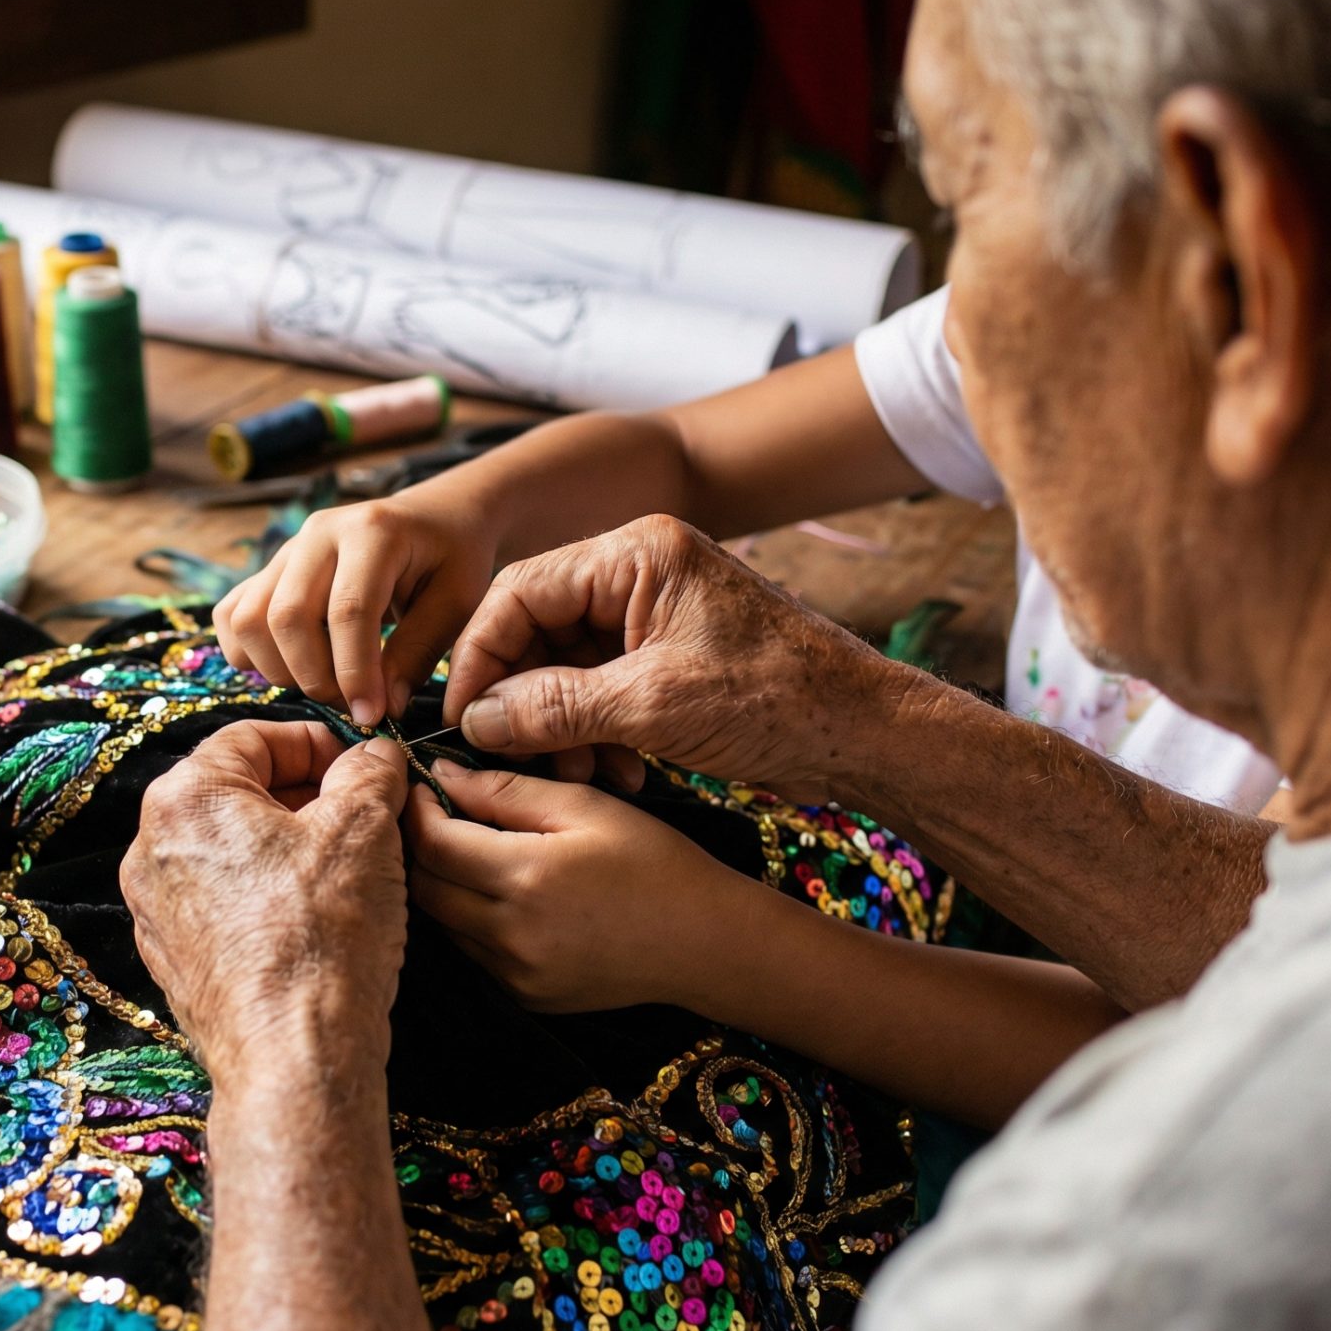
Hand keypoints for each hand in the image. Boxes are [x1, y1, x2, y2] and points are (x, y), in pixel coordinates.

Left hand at [121, 723, 411, 1076]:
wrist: (293, 1059)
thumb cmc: (322, 939)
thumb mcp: (365, 828)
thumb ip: (370, 771)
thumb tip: (374, 755)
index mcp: (184, 800)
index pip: (255, 737)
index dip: (319, 743)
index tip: (363, 766)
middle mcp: (152, 850)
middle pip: (240, 794)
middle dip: (309, 798)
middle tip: (369, 818)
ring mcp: (158, 911)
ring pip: (235, 851)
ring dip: (293, 849)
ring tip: (352, 872)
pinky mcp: (176, 961)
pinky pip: (226, 905)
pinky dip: (270, 898)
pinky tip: (320, 921)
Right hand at [214, 492, 502, 728]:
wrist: (434, 518)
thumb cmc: (452, 559)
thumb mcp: (455, 603)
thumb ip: (417, 654)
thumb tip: (378, 710)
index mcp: (373, 531)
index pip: (348, 610)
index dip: (355, 672)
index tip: (371, 716)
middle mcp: (319, 532)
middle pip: (287, 616)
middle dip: (315, 677)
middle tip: (351, 704)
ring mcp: (288, 548)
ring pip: (251, 618)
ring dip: (280, 669)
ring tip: (325, 684)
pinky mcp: (270, 568)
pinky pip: (233, 614)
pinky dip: (249, 652)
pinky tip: (291, 666)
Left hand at [402, 760, 756, 1013]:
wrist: (704, 943)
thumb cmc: (654, 863)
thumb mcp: (586, 806)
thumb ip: (507, 789)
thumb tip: (441, 773)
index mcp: (526, 876)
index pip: (433, 843)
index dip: (416, 810)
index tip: (422, 786)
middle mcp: (511, 934)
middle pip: (425, 888)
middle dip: (419, 847)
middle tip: (434, 814)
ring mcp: (515, 973)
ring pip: (442, 922)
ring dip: (442, 884)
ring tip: (468, 849)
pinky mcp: (524, 995)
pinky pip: (472, 951)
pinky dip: (470, 919)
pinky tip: (500, 893)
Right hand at [443, 516, 917, 803]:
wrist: (868, 736)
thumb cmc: (780, 702)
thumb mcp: (655, 706)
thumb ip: (555, 708)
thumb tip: (476, 720)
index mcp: (636, 554)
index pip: (521, 591)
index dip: (481, 657)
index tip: (461, 719)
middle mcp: (640, 574)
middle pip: (539, 630)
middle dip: (523, 701)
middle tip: (515, 758)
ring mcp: (656, 617)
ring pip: (567, 668)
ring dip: (560, 727)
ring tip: (578, 775)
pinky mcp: (670, 659)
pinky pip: (603, 690)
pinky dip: (596, 734)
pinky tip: (615, 775)